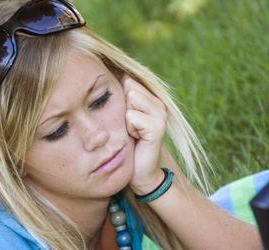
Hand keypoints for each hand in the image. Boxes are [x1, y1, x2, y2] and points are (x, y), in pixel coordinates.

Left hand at [121, 74, 167, 194]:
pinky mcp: (157, 127)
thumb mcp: (121, 117)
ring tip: (132, 132)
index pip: (127, 79)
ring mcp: (160, 114)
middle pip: (128, 86)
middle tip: (128, 127)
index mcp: (150, 97)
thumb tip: (108, 72)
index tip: (125, 118)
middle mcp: (158, 102)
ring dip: (125, 118)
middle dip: (122, 107)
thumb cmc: (127, 144)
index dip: (119, 98)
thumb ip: (120, 96)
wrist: (140, 173)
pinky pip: (132, 116)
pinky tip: (136, 139)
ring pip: (131, 98)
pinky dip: (129, 129)